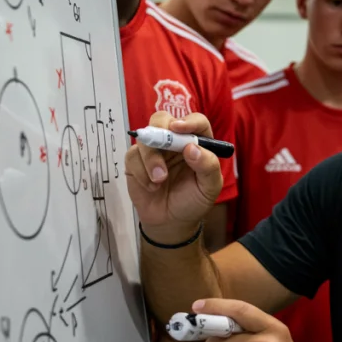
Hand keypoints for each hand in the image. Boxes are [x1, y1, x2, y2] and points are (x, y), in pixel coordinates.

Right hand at [125, 112, 221, 242]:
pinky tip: (151, 187)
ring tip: (160, 181)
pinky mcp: (136, 161)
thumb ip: (208, 166)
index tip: (179, 129)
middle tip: (162, 146)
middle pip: (163, 119)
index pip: (196, 121)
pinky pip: (132, 155)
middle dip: (160, 131)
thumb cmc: (193, 201)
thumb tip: (192, 148)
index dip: (188, 121)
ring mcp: (154, 150)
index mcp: (197, 143)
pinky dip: (141, 172)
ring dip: (151, 159)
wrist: (171, 222)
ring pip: (145, 137)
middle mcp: (175, 142)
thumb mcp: (209, 188)